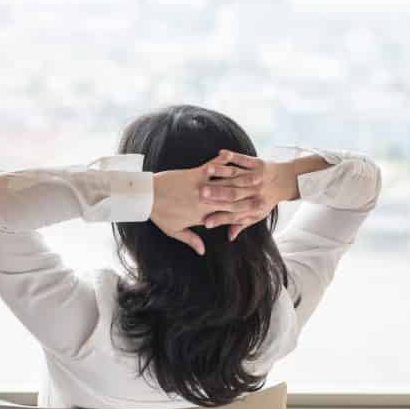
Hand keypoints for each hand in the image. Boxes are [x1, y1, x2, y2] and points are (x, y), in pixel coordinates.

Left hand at [150, 151, 269, 254]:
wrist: (144, 196)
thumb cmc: (159, 214)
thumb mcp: (174, 231)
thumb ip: (191, 240)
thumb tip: (203, 251)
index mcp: (202, 216)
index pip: (227, 217)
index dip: (243, 215)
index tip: (256, 213)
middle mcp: (205, 202)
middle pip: (232, 201)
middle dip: (249, 197)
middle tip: (264, 193)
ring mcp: (201, 187)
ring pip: (226, 184)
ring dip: (241, 179)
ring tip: (255, 175)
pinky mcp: (194, 174)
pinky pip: (212, 167)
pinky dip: (221, 162)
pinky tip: (231, 157)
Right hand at [201, 150, 296, 240]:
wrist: (288, 181)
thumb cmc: (267, 199)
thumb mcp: (256, 214)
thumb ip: (241, 223)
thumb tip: (229, 237)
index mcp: (255, 206)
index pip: (235, 214)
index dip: (221, 218)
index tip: (205, 222)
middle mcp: (256, 192)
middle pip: (234, 194)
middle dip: (217, 194)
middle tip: (199, 194)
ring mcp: (258, 176)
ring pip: (237, 176)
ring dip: (221, 173)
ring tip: (207, 172)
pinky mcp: (259, 163)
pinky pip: (245, 159)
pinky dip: (234, 156)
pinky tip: (221, 153)